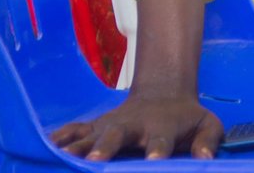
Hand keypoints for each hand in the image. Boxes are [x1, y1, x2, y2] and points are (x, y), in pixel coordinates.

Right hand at [52, 93, 223, 161]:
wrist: (163, 91)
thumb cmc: (186, 117)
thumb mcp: (207, 124)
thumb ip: (208, 140)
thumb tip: (205, 158)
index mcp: (161, 126)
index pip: (161, 140)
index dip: (157, 150)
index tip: (154, 161)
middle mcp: (133, 124)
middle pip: (117, 135)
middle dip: (106, 148)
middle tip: (94, 162)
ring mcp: (112, 124)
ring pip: (91, 134)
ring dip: (77, 147)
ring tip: (60, 159)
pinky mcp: (97, 126)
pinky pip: (75, 131)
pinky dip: (60, 138)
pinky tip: (44, 148)